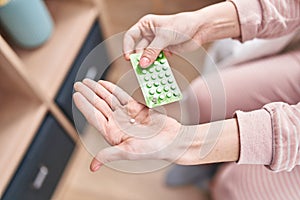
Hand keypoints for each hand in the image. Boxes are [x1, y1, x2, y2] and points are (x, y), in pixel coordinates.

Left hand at [73, 79, 182, 171]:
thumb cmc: (153, 149)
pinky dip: (112, 90)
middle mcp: (117, 124)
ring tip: (89, 82)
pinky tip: (104, 84)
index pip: (94, 117)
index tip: (76, 95)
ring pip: (108, 100)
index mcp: (113, 134)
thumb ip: (109, 155)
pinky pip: (121, 97)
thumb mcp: (129, 151)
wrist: (172, 140)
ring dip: (98, 90)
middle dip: (88, 95)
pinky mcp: (135, 109)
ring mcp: (126, 115)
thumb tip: (93, 166)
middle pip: (99, 106)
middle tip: (79, 84)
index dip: (84, 106)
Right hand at [123, 2, 239, 67]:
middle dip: (140, 59)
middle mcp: (149, 34)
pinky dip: (158, 65)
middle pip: (138, 49)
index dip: (127, 47)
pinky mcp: (164, 50)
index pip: (131, 36)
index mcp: (146, 25)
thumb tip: (143, 63)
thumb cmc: (183, 24)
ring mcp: (157, 43)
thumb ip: (153, 51)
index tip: (129, 58)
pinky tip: (160, 69)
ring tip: (149, 71)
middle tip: (140, 68)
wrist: (200, 29)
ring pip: (148, 56)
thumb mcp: (165, 36)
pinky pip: (157, 60)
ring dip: (149, 64)